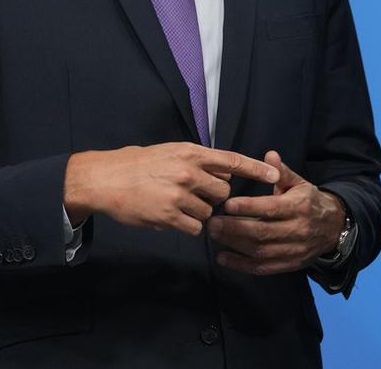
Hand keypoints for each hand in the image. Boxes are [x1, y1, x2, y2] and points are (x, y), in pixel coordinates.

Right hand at [64, 143, 279, 236]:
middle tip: (193, 195)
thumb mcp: (169, 152)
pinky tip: (170, 217)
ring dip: (197, 213)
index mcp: (190, 153)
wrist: (104, 179)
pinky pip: (194, 228)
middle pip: (223, 192)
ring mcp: (179, 195)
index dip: (255, 168)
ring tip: (174, 204)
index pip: (231, 160)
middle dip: (214, 197)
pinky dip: (186, 226)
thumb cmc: (137, 164)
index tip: (275, 174)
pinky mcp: (169, 216)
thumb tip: (222, 173)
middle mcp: (188, 172)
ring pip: (209, 213)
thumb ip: (196, 161)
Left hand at [208, 151, 344, 275]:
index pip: (270, 208)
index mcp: (299, 206)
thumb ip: (282, 171)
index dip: (248, 207)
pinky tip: (223, 257)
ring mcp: (293, 249)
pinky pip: (263, 267)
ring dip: (234, 245)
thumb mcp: (299, 183)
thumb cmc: (310, 201)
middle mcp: (297, 229)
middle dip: (234, 229)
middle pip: (262, 232)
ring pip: (260, 251)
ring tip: (215, 236)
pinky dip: (241, 265)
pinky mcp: (289, 264)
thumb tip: (269, 155)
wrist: (333, 227)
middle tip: (212, 223)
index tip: (227, 205)